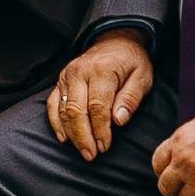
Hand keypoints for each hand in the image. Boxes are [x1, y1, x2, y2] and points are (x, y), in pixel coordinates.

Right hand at [49, 29, 154, 158]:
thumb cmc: (131, 62)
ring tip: (83, 151)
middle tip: (91, 155)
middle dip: (83, 136)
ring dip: (71, 133)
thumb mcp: (142, 77)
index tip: (105, 146)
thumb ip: (130, 98)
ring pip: (62, 109)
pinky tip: (63, 138)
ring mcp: (67, 75)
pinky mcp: (60, 80)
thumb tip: (118, 121)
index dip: (100, 130)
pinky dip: (55, 122)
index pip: (97, 106)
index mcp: (102, 70)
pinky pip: (52, 103)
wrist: (115, 40)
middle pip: (76, 110)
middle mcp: (80, 72)